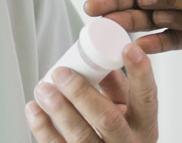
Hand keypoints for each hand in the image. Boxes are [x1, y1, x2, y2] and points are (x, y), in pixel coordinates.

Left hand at [27, 43, 157, 142]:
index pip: (147, 98)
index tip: (129, 48)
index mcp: (143, 126)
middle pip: (107, 119)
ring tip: (43, 88)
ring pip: (81, 137)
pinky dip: (43, 128)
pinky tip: (34, 109)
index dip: (140, 73)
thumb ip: (115, 84)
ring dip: (59, 110)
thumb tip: (103, 56)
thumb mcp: (124, 109)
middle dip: (81, 93)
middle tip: (61, 73)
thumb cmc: (114, 130)